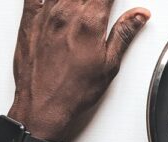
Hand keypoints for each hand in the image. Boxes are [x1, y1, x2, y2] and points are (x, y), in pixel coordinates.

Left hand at [8, 0, 149, 141]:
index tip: (116, 1)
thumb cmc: (73, 91)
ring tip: (83, 7)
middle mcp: (65, 13)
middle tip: (102, 7)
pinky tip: (58, 2)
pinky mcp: (28, 19)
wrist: (42, 106)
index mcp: (89, 22)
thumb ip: (124, 34)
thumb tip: (139, 15)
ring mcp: (45, 14)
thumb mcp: (109, 64)